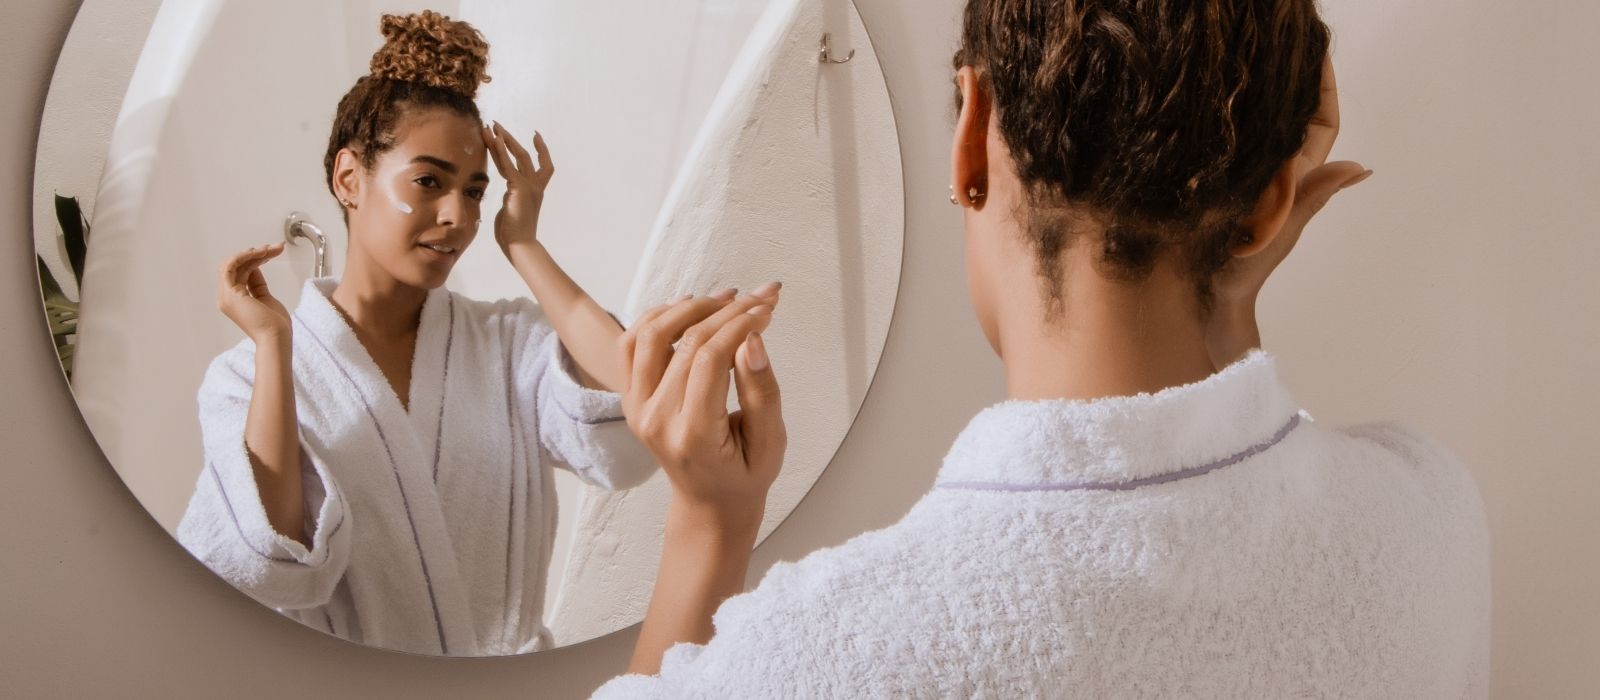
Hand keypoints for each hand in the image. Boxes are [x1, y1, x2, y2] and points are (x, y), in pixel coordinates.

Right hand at [218, 243, 290, 343]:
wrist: (276, 338)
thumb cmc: (275, 324)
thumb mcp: (266, 298)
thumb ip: (257, 284)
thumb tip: (255, 266)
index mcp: (235, 300)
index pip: (241, 272)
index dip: (255, 260)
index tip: (272, 252)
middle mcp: (227, 298)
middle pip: (237, 267)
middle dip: (256, 254)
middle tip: (274, 248)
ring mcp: (226, 296)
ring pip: (233, 264)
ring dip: (252, 253)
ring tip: (270, 249)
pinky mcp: (230, 294)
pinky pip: (230, 267)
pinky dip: (243, 256)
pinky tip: (259, 252)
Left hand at [482, 121, 553, 253]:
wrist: (520, 244)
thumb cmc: (514, 234)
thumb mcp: (513, 211)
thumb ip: (511, 201)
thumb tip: (506, 199)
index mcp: (535, 191)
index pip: (543, 166)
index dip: (541, 149)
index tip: (535, 135)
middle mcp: (534, 186)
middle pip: (526, 156)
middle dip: (511, 139)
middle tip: (498, 125)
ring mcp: (528, 185)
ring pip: (516, 156)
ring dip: (502, 139)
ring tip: (491, 126)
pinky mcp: (517, 187)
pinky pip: (507, 164)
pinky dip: (499, 150)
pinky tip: (493, 139)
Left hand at [619, 287, 786, 534]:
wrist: (709, 500)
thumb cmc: (745, 473)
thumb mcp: (770, 442)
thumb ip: (762, 392)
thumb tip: (753, 339)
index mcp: (691, 435)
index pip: (711, 359)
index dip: (741, 325)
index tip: (768, 309)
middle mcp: (655, 420)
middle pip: (686, 342)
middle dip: (728, 311)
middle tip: (760, 296)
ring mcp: (636, 407)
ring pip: (652, 334)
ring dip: (690, 307)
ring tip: (726, 298)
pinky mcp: (630, 397)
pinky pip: (631, 343)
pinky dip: (658, 317)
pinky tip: (690, 309)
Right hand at [1213, 56, 1371, 311]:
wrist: (1203, 300)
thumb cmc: (1244, 273)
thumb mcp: (1283, 231)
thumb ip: (1312, 197)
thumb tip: (1362, 168)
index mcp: (1293, 178)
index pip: (1320, 123)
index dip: (1323, 88)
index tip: (1317, 53)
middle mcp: (1271, 171)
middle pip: (1289, 116)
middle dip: (1290, 80)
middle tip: (1283, 43)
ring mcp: (1241, 175)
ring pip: (1257, 125)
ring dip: (1256, 93)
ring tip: (1249, 58)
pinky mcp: (1211, 180)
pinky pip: (1225, 141)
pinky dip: (1223, 117)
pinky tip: (1212, 96)